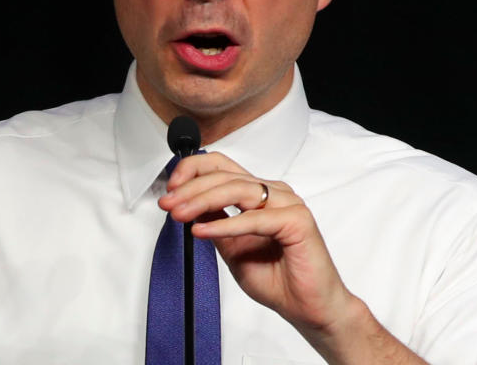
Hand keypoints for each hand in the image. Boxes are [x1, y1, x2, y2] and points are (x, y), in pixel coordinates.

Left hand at [158, 151, 427, 364]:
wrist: (309, 309)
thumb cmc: (279, 280)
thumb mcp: (233, 249)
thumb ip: (216, 224)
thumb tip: (187, 206)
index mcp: (261, 194)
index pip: (222, 167)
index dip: (193, 171)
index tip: (170, 189)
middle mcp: (275, 193)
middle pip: (225, 175)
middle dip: (190, 188)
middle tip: (167, 203)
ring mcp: (288, 204)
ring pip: (238, 190)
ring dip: (202, 200)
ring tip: (179, 214)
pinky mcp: (297, 221)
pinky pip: (254, 218)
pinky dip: (225, 224)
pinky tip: (202, 230)